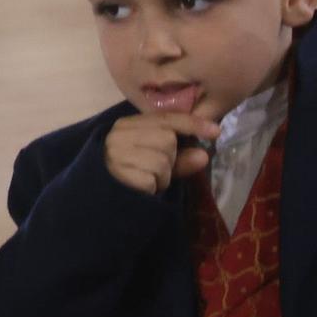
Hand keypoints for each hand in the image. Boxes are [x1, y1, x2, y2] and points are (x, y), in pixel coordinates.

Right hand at [103, 112, 218, 194]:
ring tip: (148, 179)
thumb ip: (180, 157)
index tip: (216, 131)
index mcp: (127, 125)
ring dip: (163, 175)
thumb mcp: (157, 161)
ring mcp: (117, 154)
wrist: (100, 198)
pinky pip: (155, 178)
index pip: (165, 118)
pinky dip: (155, 186)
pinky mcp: (120, 174)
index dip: (192, 123)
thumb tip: (203, 155)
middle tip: (156, 169)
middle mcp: (120, 135)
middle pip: (167, 139)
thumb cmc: (131, 174)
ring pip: (163, 160)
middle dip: (171, 157)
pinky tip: (143, 188)